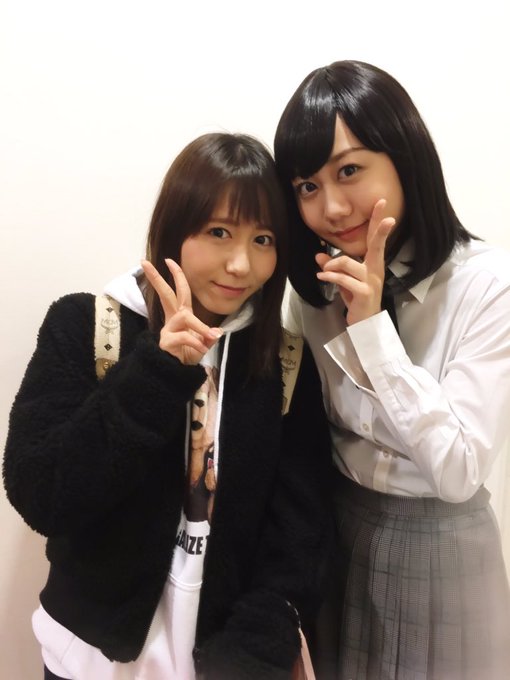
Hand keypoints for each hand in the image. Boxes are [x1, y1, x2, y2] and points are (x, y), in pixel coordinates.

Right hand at [141, 258, 222, 364]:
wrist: (176, 374)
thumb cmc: (188, 355)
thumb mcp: (202, 344)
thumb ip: (208, 337)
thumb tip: (217, 333)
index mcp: (181, 316)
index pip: (178, 292)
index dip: (176, 276)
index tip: (169, 261)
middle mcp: (172, 320)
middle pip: (165, 294)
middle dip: (157, 278)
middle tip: (146, 263)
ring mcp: (167, 330)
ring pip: (184, 317)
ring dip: (199, 326)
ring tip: (209, 338)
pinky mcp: (166, 342)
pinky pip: (184, 337)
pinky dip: (196, 342)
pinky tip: (202, 350)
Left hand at [315, 198, 394, 325]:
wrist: (364, 325)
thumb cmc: (356, 300)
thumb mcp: (344, 282)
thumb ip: (333, 268)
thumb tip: (319, 255)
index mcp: (373, 264)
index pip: (375, 239)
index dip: (378, 221)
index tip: (381, 203)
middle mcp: (375, 270)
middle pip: (377, 244)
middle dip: (380, 228)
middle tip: (385, 212)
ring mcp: (371, 281)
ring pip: (347, 262)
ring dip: (331, 264)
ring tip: (323, 271)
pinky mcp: (364, 292)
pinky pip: (343, 279)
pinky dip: (330, 276)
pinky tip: (321, 276)